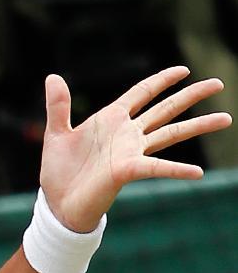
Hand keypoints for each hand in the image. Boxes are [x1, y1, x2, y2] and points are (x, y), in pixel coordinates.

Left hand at [39, 67, 231, 231]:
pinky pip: (156, 168)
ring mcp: (131, 152)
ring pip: (171, 134)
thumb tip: (53, 76)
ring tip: (227, 118)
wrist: (57, 202)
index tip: (183, 70)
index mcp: (111, 120)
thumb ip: (58, 105)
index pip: (141, 94)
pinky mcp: (127, 171)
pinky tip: (197, 172)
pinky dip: (176, 170)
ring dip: (198, 126)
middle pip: (165, 109)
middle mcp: (127, 135)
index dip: (161, 81)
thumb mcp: (56, 132)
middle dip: (190, 96)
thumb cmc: (59, 170)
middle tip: (218, 83)